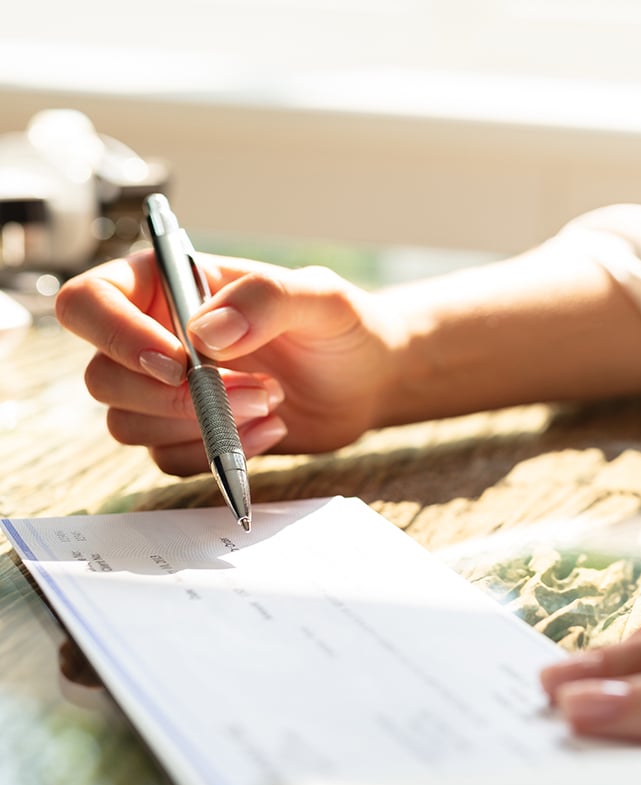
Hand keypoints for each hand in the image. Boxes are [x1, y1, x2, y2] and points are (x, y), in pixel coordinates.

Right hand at [56, 252, 397, 474]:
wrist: (368, 382)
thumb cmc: (343, 327)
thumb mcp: (320, 297)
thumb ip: (265, 300)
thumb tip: (204, 334)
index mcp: (165, 285)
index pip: (89, 302)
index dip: (116, 336)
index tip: (179, 363)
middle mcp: (153, 338)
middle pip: (102, 378)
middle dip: (174, 398)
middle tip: (255, 390)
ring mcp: (166, 392)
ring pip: (128, 425)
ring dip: (198, 427)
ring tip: (271, 403)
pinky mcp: (189, 435)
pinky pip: (168, 459)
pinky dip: (216, 454)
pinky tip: (270, 431)